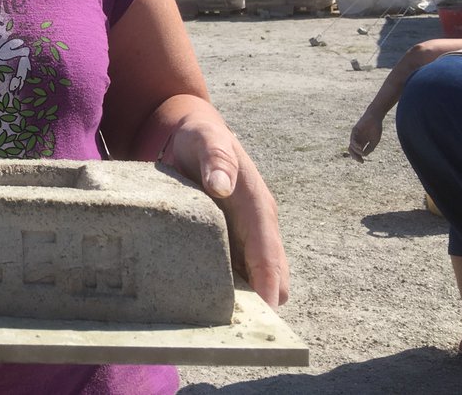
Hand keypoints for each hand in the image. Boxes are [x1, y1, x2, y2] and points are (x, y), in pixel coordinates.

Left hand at [160, 115, 289, 309]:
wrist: (191, 133)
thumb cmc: (201, 137)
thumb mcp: (207, 139)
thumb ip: (217, 158)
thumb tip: (223, 186)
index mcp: (257, 205)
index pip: (268, 252)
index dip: (268, 282)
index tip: (263, 312)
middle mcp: (256, 226)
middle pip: (269, 275)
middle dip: (259, 301)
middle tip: (233, 328)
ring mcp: (243, 235)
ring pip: (253, 279)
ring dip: (242, 300)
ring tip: (217, 325)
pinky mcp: (227, 240)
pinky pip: (233, 271)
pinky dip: (227, 289)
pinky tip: (204, 305)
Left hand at [348, 112, 382, 162]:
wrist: (375, 117)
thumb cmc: (376, 129)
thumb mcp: (375, 141)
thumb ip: (370, 148)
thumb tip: (364, 155)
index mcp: (362, 142)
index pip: (357, 152)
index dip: (358, 158)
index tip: (362, 162)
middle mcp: (357, 139)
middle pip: (352, 150)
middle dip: (354, 156)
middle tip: (360, 161)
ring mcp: (355, 135)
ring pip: (351, 146)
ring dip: (355, 151)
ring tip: (361, 152)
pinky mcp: (354, 130)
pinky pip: (352, 139)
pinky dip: (355, 144)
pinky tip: (359, 147)